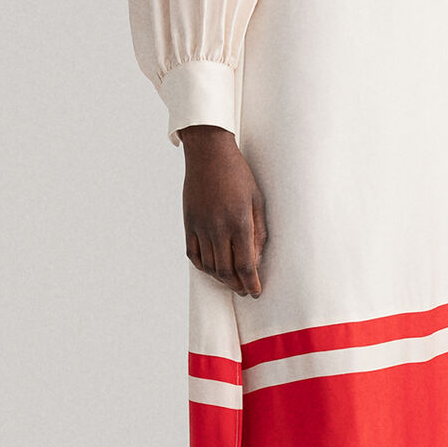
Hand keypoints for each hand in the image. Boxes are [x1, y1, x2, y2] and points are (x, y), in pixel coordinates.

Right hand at [179, 125, 267, 296]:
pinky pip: (193, 254)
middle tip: (245, 290)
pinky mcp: (188, 223)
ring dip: (221, 279)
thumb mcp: (257, 200)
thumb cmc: (238, 174)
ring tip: (231, 281)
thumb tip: (256, 259)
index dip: (251, 283)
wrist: (208, 154)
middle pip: (226, 270)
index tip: (256, 292)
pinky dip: (202, 267)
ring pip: (209, 265)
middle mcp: (218, 228)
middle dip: (237, 285)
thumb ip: (259, 232)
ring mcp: (200, 226)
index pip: (246, 264)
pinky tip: (212, 268)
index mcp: (239, 222)